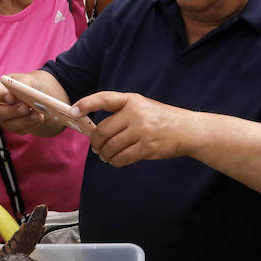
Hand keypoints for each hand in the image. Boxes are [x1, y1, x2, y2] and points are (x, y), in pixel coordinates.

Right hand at [0, 71, 47, 134]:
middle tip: (26, 107)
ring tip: (38, 114)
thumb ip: (24, 83)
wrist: (36, 97)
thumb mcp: (28, 79)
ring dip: (25, 119)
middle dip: (13, 110)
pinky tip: (40, 118)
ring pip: (10, 124)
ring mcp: (5, 119)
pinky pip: (21, 130)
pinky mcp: (15, 128)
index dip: (1, 95)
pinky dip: (31, 124)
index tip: (12, 97)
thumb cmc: (28, 86)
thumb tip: (25, 90)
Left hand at [75, 90, 197, 165]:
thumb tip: (95, 130)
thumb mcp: (141, 106)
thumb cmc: (160, 118)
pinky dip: (114, 161)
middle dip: (95, 141)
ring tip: (104, 155)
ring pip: (111, 146)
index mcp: (131, 100)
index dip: (86, 104)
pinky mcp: (147, 147)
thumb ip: (120, 113)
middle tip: (95, 147)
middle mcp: (135, 113)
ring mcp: (142, 131)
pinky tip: (114, 160)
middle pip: (103, 130)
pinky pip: (122, 157)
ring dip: (104, 154)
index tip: (73, 111)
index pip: (104, 98)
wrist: (187, 129)